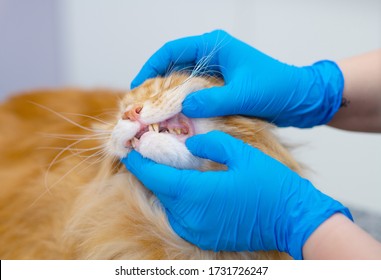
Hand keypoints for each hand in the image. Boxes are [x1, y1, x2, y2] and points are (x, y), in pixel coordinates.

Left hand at [122, 131, 351, 258]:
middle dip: (149, 169)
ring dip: (162, 183)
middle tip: (146, 149)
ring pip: (167, 202)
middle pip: (158, 189)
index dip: (138, 160)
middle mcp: (189, 216)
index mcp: (195, 193)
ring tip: (163, 163)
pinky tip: (182, 183)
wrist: (292, 220)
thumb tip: (191, 144)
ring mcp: (195, 230)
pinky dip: (175, 197)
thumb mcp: (241, 153)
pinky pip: (179, 214)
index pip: (154, 175)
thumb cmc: (270, 184)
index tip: (128, 146)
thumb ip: (210, 144)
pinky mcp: (203, 236)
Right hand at [132, 30, 343, 127]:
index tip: (138, 85)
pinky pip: (197, 94)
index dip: (151, 66)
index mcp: (215, 46)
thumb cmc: (277, 88)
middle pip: (174, 66)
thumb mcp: (243, 94)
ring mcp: (217, 73)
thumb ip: (213, 100)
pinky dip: (186, 105)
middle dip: (157, 84)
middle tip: (143, 104)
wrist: (301, 98)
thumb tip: (184, 107)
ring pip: (184, 82)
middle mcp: (213, 56)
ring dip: (171, 97)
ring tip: (156, 114)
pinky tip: (178, 119)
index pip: (172, 51)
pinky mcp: (222, 88)